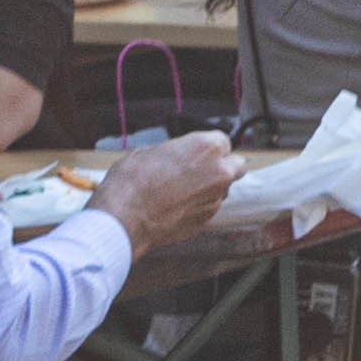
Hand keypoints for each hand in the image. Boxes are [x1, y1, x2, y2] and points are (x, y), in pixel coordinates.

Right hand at [98, 134, 238, 257]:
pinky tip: (175, 207)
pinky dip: (197, 206)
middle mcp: (220, 172)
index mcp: (207, 147)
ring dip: (208, 189)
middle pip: (236, 165)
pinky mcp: (207, 219)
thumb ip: (175, 152)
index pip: (223, 141)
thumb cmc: (132, 182)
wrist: (125, 218)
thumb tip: (176, 156)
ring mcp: (216, 198)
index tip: (198, 153)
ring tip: (179, 192)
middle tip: (200, 171)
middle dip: (222, 167)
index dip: (209, 148)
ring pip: (222, 189)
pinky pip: (208, 207)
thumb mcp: (149, 152)